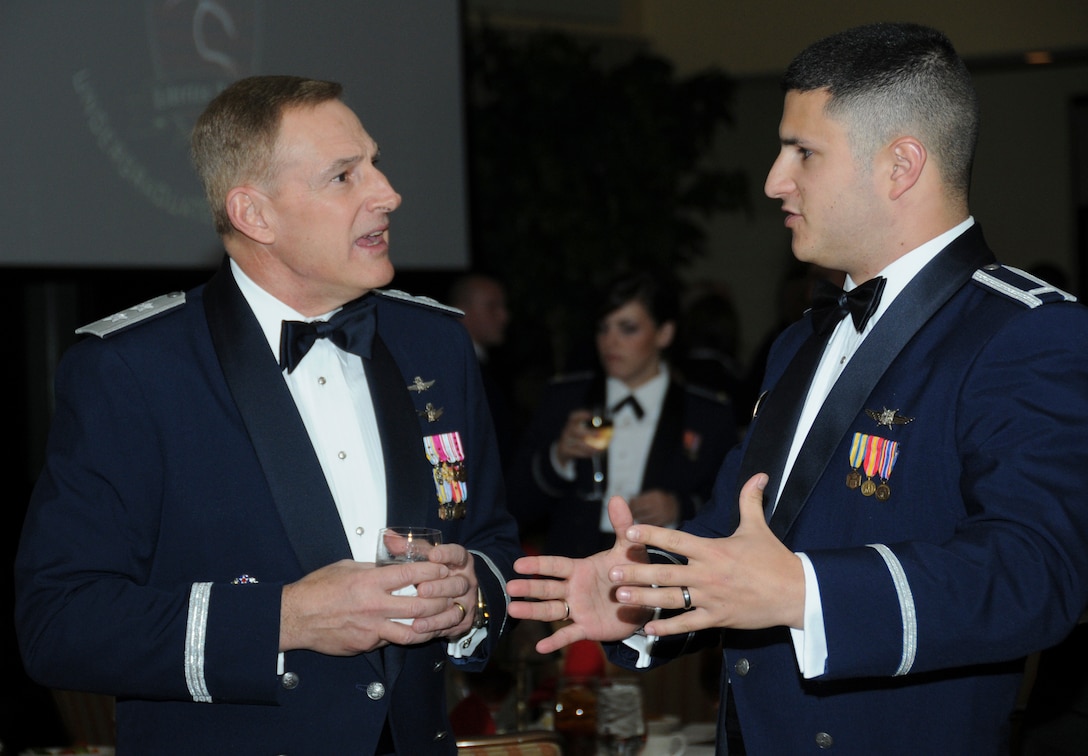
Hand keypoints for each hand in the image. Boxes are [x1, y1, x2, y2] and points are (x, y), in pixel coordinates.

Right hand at [279, 558, 454, 654]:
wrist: (295, 617)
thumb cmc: (318, 589)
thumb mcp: (346, 567)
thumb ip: (373, 568)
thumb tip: (393, 566)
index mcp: (369, 581)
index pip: (410, 575)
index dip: (433, 571)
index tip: (445, 568)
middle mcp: (374, 605)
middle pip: (420, 605)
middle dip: (443, 600)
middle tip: (456, 594)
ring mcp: (372, 628)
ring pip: (413, 631)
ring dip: (435, 625)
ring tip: (449, 618)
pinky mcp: (367, 644)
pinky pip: (394, 640)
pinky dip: (410, 635)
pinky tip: (423, 631)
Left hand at [414, 543, 476, 636]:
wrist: (452, 595)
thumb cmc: (434, 571)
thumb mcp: (425, 556)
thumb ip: (408, 547)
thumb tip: (388, 537)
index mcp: (460, 562)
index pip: (458, 554)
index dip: (447, 554)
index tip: (433, 554)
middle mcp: (467, 581)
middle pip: (459, 584)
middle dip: (440, 587)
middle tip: (421, 589)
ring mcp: (467, 602)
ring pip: (456, 608)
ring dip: (436, 613)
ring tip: (416, 617)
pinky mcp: (463, 620)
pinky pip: (451, 625)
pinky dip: (434, 627)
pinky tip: (418, 628)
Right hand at [507, 496, 653, 654]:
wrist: (646, 600)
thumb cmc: (633, 571)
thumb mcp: (630, 549)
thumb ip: (622, 525)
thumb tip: (618, 497)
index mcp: (580, 569)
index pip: (555, 566)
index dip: (538, 565)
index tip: (518, 564)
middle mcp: (574, 589)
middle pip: (547, 588)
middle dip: (529, 587)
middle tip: (509, 587)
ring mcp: (578, 609)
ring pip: (552, 610)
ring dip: (533, 611)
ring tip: (512, 610)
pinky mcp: (588, 628)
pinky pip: (569, 635)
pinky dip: (556, 642)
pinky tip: (540, 649)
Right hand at [554, 409, 602, 465]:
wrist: (564, 451)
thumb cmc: (579, 439)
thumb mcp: (585, 433)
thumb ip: (597, 431)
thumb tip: (613, 430)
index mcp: (572, 423)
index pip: (574, 417)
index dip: (581, 415)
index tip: (590, 415)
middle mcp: (567, 430)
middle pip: (575, 430)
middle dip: (588, 432)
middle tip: (599, 435)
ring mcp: (564, 440)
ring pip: (577, 443)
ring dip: (590, 447)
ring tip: (600, 449)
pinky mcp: (564, 450)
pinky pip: (575, 452)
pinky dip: (585, 453)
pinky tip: (593, 454)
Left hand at [609, 474, 805, 636]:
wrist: (796, 593)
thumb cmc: (775, 559)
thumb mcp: (759, 528)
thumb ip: (750, 501)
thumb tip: (758, 474)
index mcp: (714, 550)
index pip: (677, 541)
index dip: (652, 535)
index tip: (630, 532)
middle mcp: (708, 574)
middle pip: (666, 573)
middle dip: (637, 573)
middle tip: (612, 572)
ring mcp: (712, 598)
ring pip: (672, 599)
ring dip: (644, 599)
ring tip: (620, 598)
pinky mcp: (719, 618)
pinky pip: (689, 624)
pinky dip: (668, 628)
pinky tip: (649, 628)